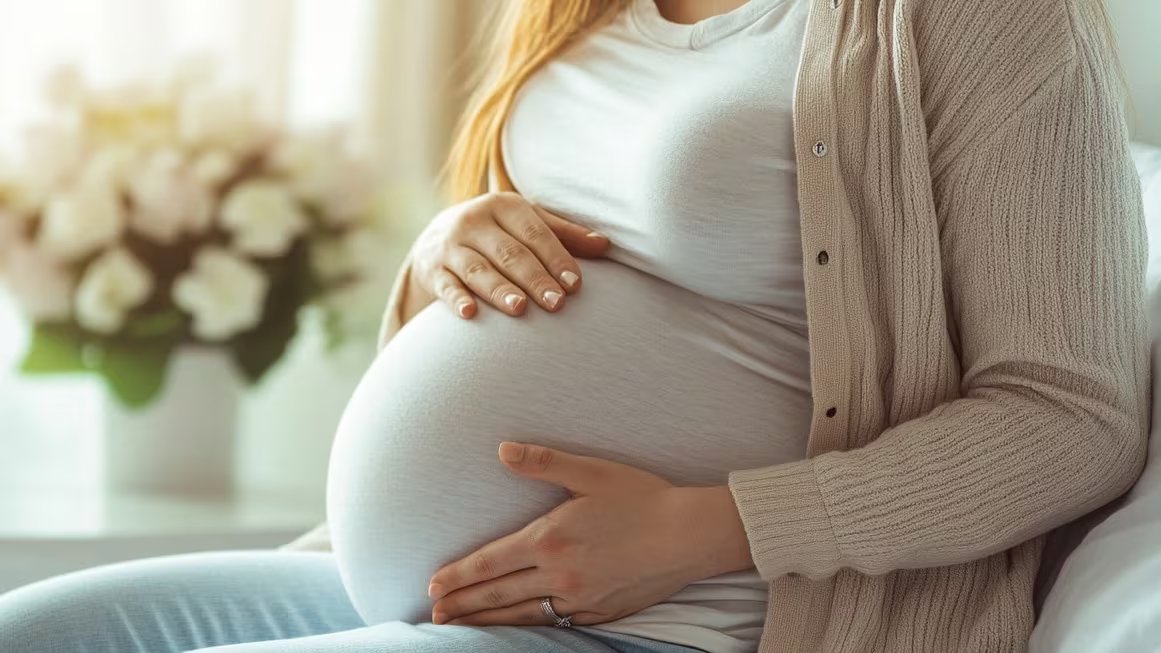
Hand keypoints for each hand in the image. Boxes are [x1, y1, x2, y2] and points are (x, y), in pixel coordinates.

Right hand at [411, 192, 609, 318]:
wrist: (435, 240)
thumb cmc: (496, 234)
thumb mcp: (525, 225)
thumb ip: (563, 235)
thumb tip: (606, 245)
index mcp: (503, 205)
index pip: (535, 233)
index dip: (556, 258)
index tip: (574, 284)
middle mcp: (474, 221)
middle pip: (509, 253)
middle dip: (534, 279)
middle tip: (556, 304)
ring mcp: (450, 245)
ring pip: (478, 270)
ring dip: (499, 290)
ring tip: (520, 310)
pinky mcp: (432, 269)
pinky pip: (446, 285)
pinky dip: (457, 299)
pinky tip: (470, 314)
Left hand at [426, 443, 754, 626]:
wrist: (689, 535)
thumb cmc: (642, 496)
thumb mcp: (591, 472)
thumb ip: (543, 462)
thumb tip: (502, 450)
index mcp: (550, 538)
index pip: (490, 562)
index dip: (459, 575)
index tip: (433, 584)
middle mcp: (559, 573)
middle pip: (498, 595)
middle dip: (462, 605)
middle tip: (434, 614)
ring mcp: (580, 597)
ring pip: (522, 615)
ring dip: (487, 622)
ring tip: (460, 627)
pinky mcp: (600, 612)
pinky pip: (556, 622)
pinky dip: (529, 626)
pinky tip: (518, 626)